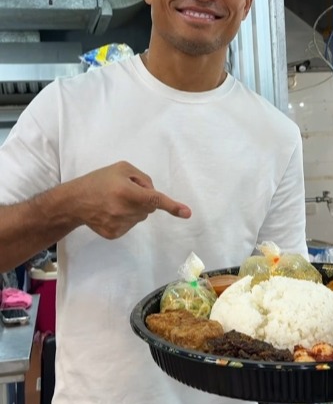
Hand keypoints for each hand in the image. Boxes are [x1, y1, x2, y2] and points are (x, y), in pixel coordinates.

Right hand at [69, 161, 190, 238]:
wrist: (74, 202)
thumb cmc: (99, 181)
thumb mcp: (121, 168)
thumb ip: (143, 178)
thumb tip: (153, 194)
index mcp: (127, 192)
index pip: (154, 199)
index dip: (172, 206)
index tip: (187, 213)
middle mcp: (125, 210)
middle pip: (149, 207)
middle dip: (143, 199)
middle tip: (124, 191)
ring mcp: (120, 225)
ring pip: (141, 216)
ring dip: (134, 208)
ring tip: (114, 201)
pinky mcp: (115, 234)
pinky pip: (131, 224)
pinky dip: (125, 217)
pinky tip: (111, 212)